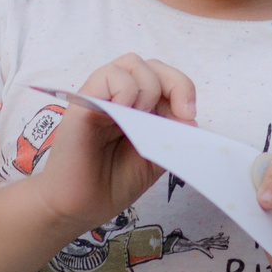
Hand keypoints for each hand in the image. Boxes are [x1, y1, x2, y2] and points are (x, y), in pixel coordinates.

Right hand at [28, 55, 196, 232]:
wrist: (81, 207)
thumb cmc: (113, 183)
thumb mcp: (155, 158)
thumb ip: (172, 135)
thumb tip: (189, 116)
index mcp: (139, 108)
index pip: (165, 78)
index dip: (183, 89)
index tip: (189, 117)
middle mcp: (120, 97)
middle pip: (152, 65)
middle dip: (176, 84)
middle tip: (180, 114)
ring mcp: (101, 98)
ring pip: (131, 63)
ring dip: (149, 87)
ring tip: (142, 118)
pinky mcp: (83, 103)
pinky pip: (107, 75)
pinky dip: (124, 89)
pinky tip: (125, 112)